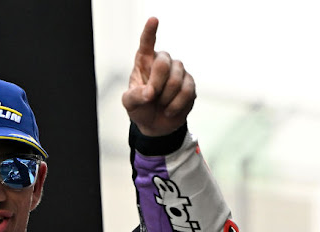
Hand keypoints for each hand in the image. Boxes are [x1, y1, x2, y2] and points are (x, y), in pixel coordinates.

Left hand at [122, 17, 195, 136]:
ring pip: (176, 79)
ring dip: (165, 97)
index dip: (150, 32)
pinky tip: (169, 110)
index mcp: (144, 62)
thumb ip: (135, 96)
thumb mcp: (129, 103)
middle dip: (156, 84)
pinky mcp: (190, 84)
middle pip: (163, 63)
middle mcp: (163, 62)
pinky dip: (175, 105)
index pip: (146, 44)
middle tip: (150, 97)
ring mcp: (178, 72)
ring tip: (160, 105)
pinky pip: (186, 92)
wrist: (156, 124)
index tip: (153, 20)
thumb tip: (149, 93)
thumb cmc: (140, 108)